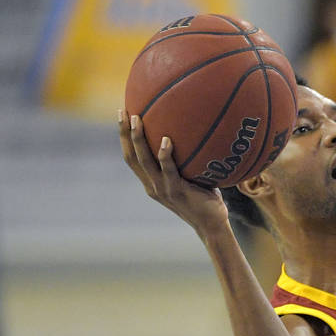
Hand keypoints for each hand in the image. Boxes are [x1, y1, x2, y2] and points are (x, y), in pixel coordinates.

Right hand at [118, 110, 228, 234]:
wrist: (212, 224)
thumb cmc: (205, 198)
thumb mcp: (191, 177)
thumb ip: (186, 161)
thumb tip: (195, 133)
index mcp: (151, 182)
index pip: (131, 157)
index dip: (124, 137)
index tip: (122, 115)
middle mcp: (152, 186)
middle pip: (131, 156)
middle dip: (124, 133)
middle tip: (123, 111)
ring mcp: (162, 190)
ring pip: (144, 161)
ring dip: (138, 139)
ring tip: (137, 119)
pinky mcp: (176, 192)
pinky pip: (168, 170)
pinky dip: (165, 155)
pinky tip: (166, 139)